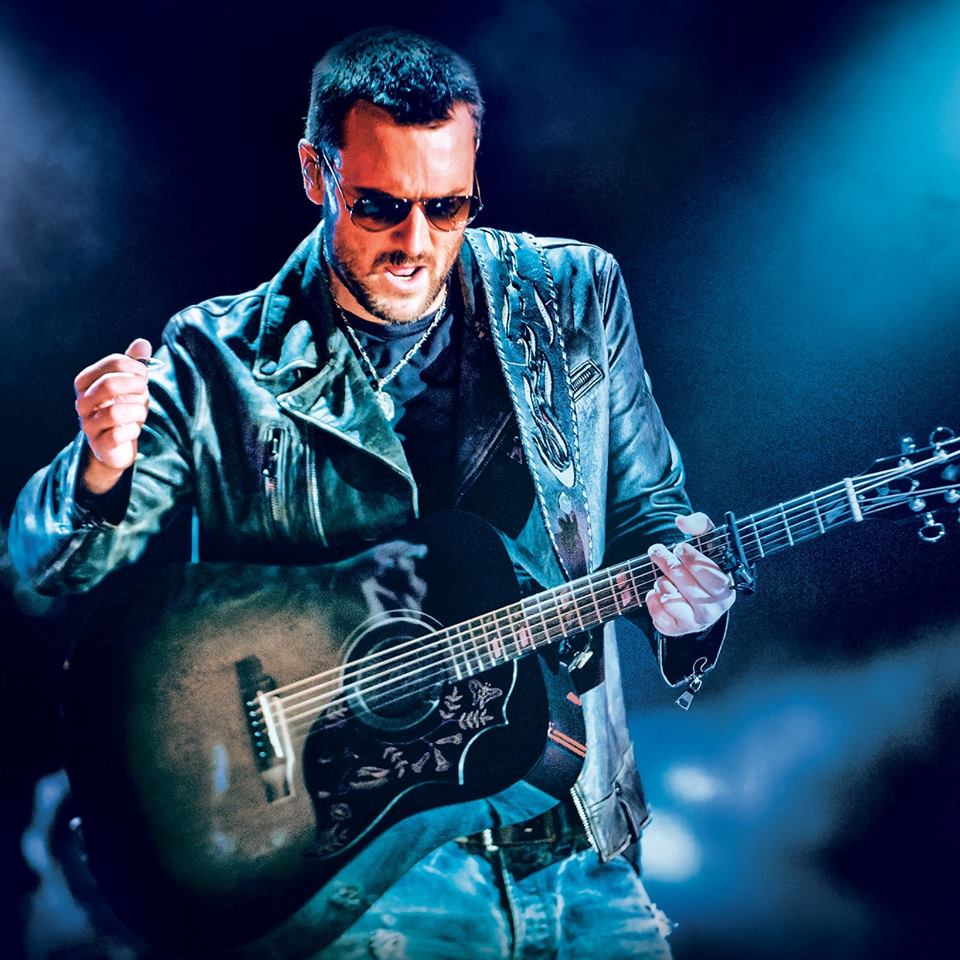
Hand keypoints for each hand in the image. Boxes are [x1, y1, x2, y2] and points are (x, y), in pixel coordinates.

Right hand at [74, 339, 152, 493]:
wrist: (115, 446)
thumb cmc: (123, 408)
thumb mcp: (130, 384)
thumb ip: (134, 364)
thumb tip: (143, 342)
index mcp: (86, 382)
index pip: (113, 363)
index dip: (136, 366)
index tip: (144, 374)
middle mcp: (82, 402)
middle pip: (110, 384)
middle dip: (136, 386)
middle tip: (144, 392)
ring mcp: (88, 425)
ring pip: (116, 412)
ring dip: (137, 411)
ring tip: (140, 413)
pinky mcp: (99, 445)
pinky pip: (119, 435)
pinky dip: (133, 430)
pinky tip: (134, 429)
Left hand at [645, 513, 734, 635]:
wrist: (696, 595)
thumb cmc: (702, 565)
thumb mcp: (707, 542)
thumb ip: (699, 524)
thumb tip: (681, 521)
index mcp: (726, 587)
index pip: (709, 573)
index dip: (691, 559)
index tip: (679, 548)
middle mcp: (714, 608)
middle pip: (686, 584)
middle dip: (667, 563)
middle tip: (656, 551)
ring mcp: (696, 621)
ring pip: (672, 600)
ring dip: (662, 584)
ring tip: (663, 578)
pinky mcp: (678, 629)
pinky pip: (660, 619)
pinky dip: (653, 603)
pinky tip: (655, 593)